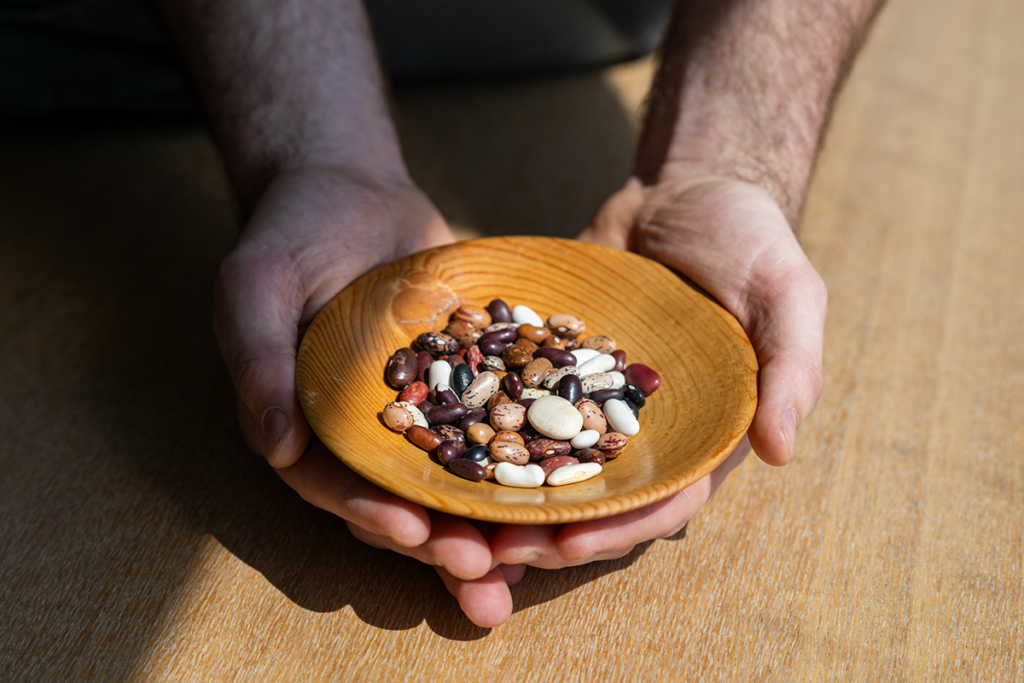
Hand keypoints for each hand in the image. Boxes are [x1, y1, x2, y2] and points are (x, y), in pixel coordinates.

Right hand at [212, 167, 514, 625]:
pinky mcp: (465, 384)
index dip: (372, 513)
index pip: (336, 484)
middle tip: (489, 574)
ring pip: (453, 482)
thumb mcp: (256, 285)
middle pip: (400, 499)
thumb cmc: (292, 231)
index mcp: (306, 425)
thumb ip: (258, 362)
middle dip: (440, 542)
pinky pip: (494, 429)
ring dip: (488, 527)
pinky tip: (565, 490)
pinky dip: (523, 462)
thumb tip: (277, 447)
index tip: (413, 532)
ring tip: (532, 561)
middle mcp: (361, 433)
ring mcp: (418, 412)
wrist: (351, 188)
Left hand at [484, 172, 825, 583]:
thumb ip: (792, 367)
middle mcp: (646, 428)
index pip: (664, 498)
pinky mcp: (554, 364)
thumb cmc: (750, 240)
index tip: (569, 544)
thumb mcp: (788, 293)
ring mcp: (594, 398)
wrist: (686, 188)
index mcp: (704, 432)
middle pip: (595, 496)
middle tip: (489, 551)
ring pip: (547, 460)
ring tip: (454, 514)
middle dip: (546, 529)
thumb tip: (779, 453)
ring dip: (506, 493)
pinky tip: (439, 439)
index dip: (620, 527)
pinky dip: (484, 423)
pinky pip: (518, 399)